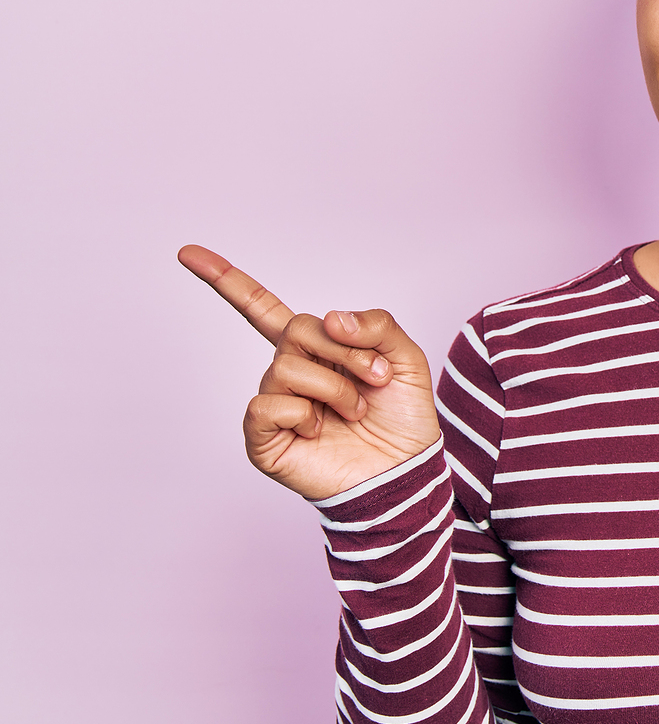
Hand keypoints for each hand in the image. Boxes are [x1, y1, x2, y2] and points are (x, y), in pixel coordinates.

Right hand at [178, 244, 439, 500]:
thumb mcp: (404, 357)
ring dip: (334, 387)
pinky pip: (266, 405)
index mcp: (315, 349)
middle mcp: (288, 372)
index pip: (263, 309)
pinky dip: (302, 413)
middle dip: (346, 351)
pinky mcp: (264, 438)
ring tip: (354, 411)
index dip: (227, 281)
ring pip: (285, 368)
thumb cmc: (402, 417)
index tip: (187, 253)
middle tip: (375, 378)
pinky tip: (319, 429)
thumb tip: (330, 319)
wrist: (405, 470)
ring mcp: (274, 404)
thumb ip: (376, 324)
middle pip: (296, 331)